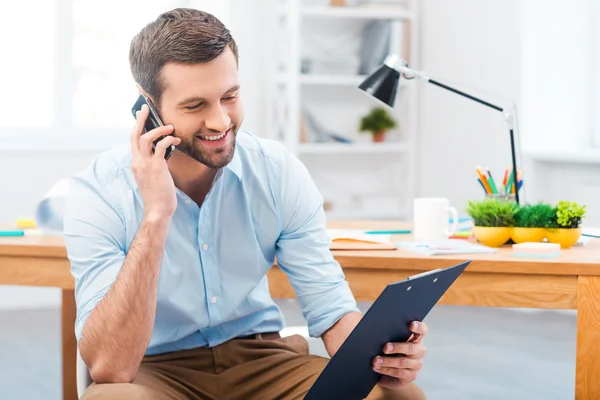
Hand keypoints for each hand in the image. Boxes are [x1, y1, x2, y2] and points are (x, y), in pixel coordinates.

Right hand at [130, 104, 180, 219]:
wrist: (158, 210)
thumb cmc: (158, 196)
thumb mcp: (152, 177)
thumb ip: (154, 164)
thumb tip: (163, 151)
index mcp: (135, 164)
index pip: (133, 141)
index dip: (137, 127)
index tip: (141, 116)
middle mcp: (137, 162)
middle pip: (135, 135)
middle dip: (140, 119)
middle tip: (145, 108)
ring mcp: (145, 164)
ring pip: (146, 138)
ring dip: (159, 129)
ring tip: (170, 127)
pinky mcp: (156, 167)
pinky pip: (160, 146)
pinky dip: (168, 140)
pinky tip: (176, 140)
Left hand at [372, 321, 427, 389]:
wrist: (387, 373)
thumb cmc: (388, 351)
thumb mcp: (389, 341)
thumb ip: (389, 334)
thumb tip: (377, 328)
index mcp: (416, 338)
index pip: (422, 331)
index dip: (418, 327)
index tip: (411, 325)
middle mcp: (419, 350)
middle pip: (411, 348)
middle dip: (397, 347)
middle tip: (384, 347)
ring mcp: (416, 364)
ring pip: (403, 362)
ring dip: (387, 361)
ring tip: (375, 360)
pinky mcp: (411, 376)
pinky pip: (399, 372)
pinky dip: (386, 369)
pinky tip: (376, 367)